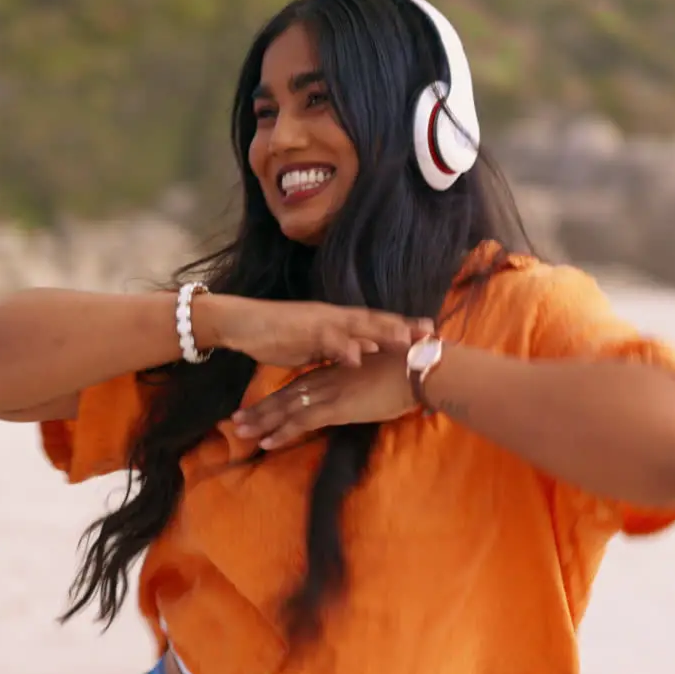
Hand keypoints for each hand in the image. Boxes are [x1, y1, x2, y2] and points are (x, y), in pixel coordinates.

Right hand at [200, 294, 432, 367]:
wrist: (243, 323)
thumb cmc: (279, 335)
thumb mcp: (316, 346)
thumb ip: (339, 349)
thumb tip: (362, 356)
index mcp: (339, 320)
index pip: (376, 322)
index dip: (403, 326)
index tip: (430, 332)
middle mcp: (334, 317)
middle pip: (375, 320)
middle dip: (403, 326)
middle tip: (431, 332)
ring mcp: (320, 322)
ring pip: (356, 326)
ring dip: (380, 333)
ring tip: (405, 340)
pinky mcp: (302, 331)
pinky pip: (326, 340)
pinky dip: (343, 348)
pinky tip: (359, 356)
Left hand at [230, 352, 416, 448]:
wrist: (420, 368)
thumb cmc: (411, 370)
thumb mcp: (385, 375)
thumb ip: (370, 385)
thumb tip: (370, 394)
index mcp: (339, 370)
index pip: (302, 384)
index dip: (281, 396)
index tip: (263, 405)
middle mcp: (329, 378)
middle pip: (287, 394)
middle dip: (262, 408)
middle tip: (237, 420)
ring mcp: (330, 392)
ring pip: (287, 407)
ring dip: (262, 420)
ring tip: (240, 432)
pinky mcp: (336, 406)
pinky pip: (302, 421)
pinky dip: (282, 432)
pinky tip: (266, 442)